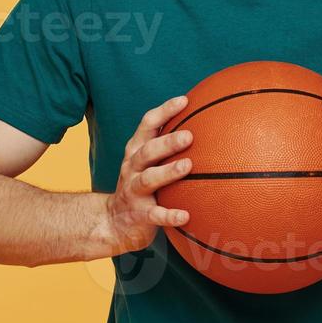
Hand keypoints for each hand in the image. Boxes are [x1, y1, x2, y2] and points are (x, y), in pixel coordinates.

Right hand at [97, 94, 194, 255]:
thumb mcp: (148, 163)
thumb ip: (168, 146)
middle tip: (189, 136)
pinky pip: (154, 215)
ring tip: (188, 166)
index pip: (147, 125)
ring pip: (149, 179)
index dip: (164, 112)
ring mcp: (133, 191)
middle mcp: (132, 168)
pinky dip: (169, 215)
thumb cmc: (141, 185)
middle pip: (148, 150)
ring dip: (168, 172)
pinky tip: (186, 216)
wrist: (113, 222)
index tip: (185, 100)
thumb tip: (208, 123)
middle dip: (167, 142)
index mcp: (136, 151)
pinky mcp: (138, 215)